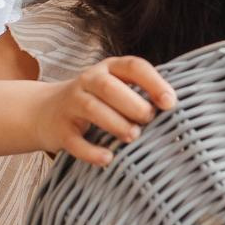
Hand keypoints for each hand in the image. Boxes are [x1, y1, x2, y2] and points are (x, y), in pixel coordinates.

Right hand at [33, 56, 176, 165]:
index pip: (133, 66)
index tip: (170, 103)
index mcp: (109, 69)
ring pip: (91, 109)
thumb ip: (142, 95)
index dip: (153, 82)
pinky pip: (74, 140)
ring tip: (133, 137)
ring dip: (115, 123)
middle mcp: (88, 81)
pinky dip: (91, 151)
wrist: (43, 111)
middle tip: (149, 120)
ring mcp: (71, 104)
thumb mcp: (116, 89)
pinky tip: (108, 158)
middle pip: (108, 86)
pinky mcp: (60, 129)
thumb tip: (181, 114)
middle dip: (132, 103)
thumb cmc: (96, 101)